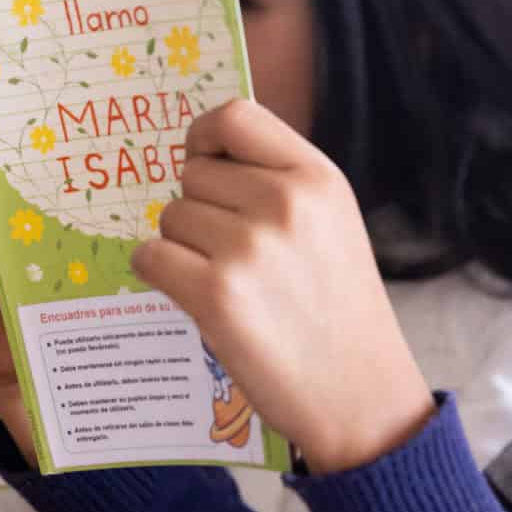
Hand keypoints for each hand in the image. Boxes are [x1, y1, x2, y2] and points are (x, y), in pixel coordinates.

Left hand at [134, 100, 434, 473]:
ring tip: (228, 282)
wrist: (361, 394)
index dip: (204, 138)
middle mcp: (284, 203)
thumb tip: (203, 158)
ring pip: (170, 217)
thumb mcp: (333, 222)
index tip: (202, 163)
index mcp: (317, 178)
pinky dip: (159, 275)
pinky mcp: (217, 296)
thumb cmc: (339, 309)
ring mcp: (249, 249)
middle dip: (199, 209)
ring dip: (182, 247)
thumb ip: (281, 181)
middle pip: (193, 174)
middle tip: (232, 253)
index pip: (235, 116)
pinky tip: (195, 296)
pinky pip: (151, 258)